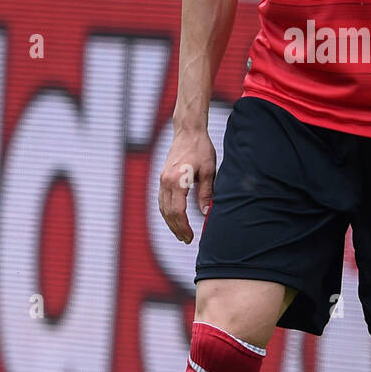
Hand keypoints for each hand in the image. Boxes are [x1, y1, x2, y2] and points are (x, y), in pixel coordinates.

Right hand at [158, 127, 215, 241]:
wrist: (188, 131)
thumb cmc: (201, 149)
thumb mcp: (209, 171)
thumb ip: (206, 193)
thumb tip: (205, 213)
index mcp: (177, 181)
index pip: (178, 211)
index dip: (184, 227)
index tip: (190, 236)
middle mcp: (166, 181)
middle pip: (168, 212)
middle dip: (177, 228)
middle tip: (186, 240)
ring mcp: (162, 179)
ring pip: (162, 207)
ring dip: (170, 222)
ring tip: (180, 233)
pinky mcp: (162, 177)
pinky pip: (161, 200)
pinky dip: (167, 212)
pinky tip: (174, 218)